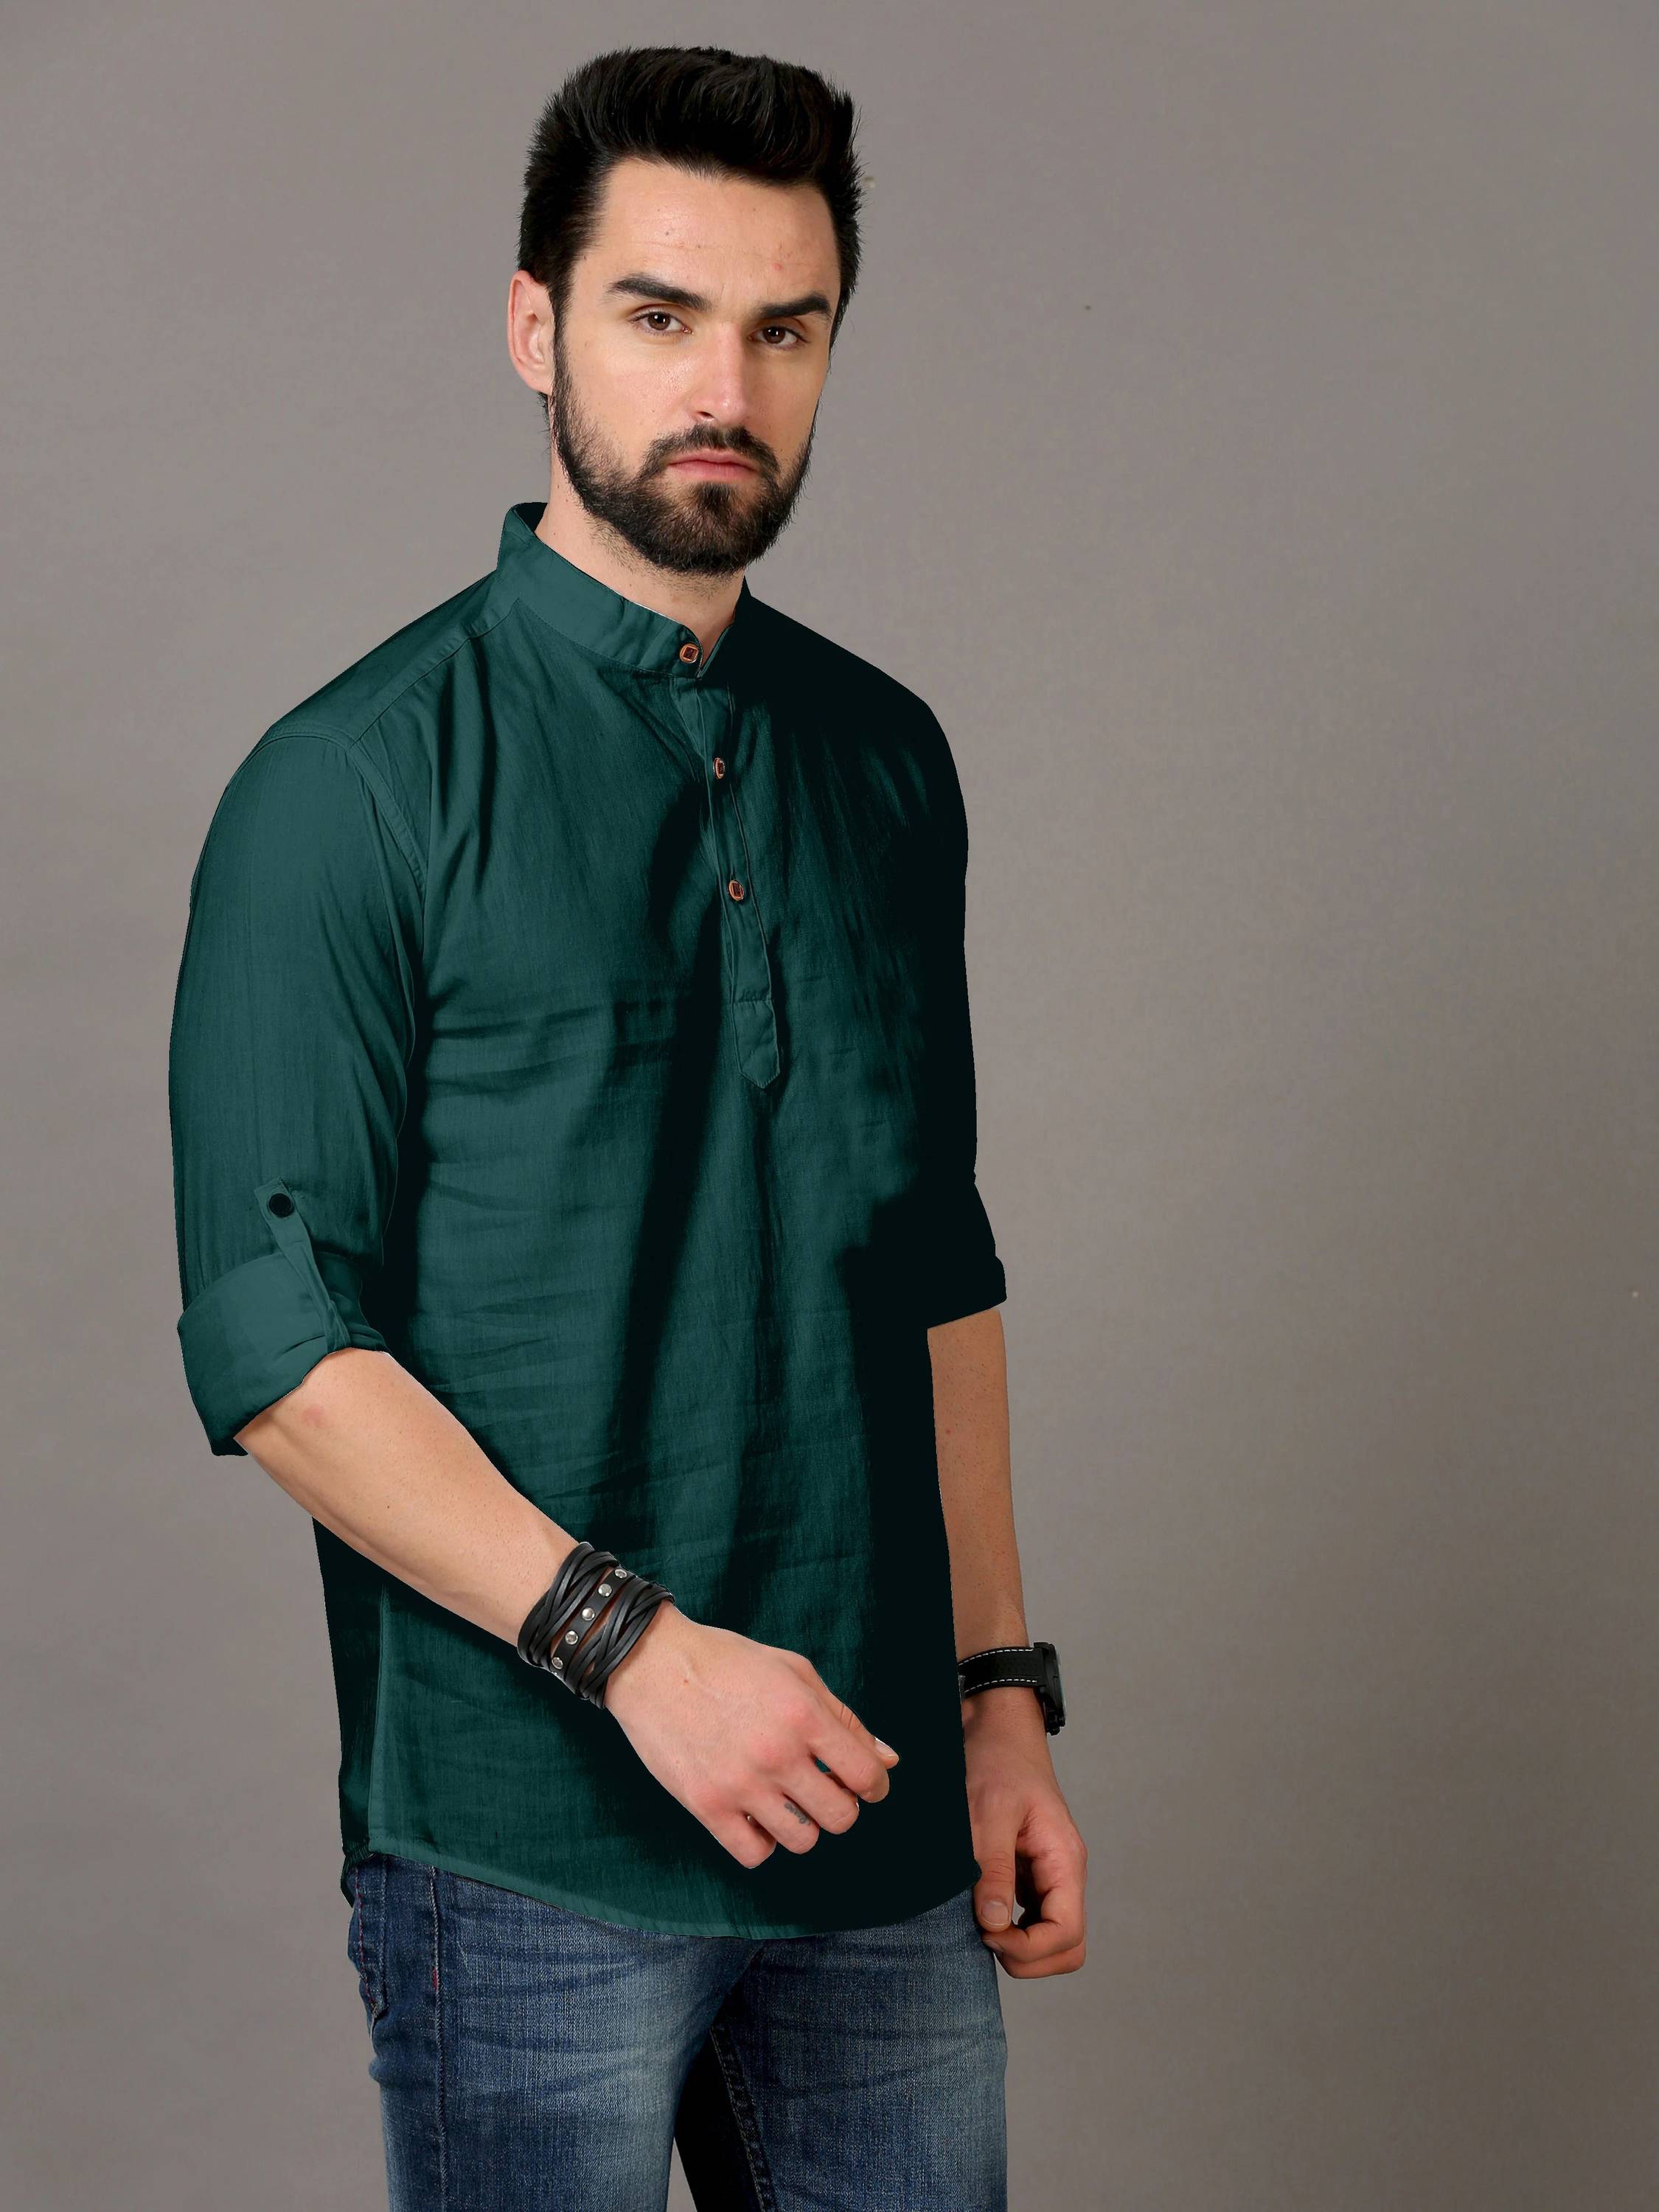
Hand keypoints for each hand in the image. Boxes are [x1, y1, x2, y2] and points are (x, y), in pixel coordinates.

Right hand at [602, 1603, 901, 1866]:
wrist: (652, 1664)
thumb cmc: (728, 1662)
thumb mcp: (794, 1672)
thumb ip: (844, 1718)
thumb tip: (888, 1760)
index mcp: (804, 1714)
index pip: (866, 1774)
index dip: (875, 1784)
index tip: (864, 1783)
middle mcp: (777, 1753)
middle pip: (840, 1816)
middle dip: (841, 1805)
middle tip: (823, 1788)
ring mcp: (741, 1784)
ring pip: (802, 1839)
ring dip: (803, 1824)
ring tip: (787, 1800)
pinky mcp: (706, 1806)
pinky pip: (755, 1854)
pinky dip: (763, 1841)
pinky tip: (756, 1815)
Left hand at [962, 1687, 1087, 1977]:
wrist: (995, 1726)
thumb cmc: (996, 1760)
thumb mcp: (988, 1811)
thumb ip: (993, 1868)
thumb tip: (992, 1924)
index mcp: (1064, 1860)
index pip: (1067, 1935)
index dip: (1029, 1949)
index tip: (987, 1932)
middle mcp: (1063, 1873)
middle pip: (1066, 1947)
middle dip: (1027, 1957)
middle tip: (982, 1933)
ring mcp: (1047, 1875)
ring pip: (1050, 1939)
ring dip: (1017, 1946)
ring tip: (977, 1921)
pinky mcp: (1028, 1872)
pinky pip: (1030, 1918)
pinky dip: (1008, 1928)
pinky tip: (978, 1909)